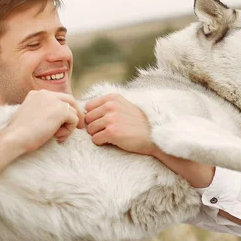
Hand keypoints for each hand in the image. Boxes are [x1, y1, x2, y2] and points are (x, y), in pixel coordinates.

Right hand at [0, 90, 83, 153]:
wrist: (15, 138)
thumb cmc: (20, 133)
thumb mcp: (32, 116)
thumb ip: (45, 111)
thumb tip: (62, 116)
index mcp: (37, 94)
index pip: (59, 98)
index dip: (67, 109)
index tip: (69, 121)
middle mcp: (46, 93)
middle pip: (71, 101)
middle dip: (77, 113)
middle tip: (80, 127)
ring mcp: (54, 101)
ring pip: (73, 113)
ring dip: (69, 127)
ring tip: (57, 136)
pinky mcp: (61, 110)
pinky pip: (75, 121)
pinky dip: (69, 131)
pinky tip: (57, 136)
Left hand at [84, 93, 214, 186]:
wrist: (154, 136)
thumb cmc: (139, 124)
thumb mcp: (124, 106)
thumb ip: (108, 105)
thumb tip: (86, 111)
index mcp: (112, 98)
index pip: (89, 107)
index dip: (95, 117)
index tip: (105, 122)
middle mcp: (110, 106)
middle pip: (87, 119)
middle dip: (95, 126)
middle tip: (109, 130)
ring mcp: (110, 119)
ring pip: (90, 130)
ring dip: (98, 135)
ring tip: (113, 135)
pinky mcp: (111, 132)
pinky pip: (95, 139)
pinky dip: (102, 143)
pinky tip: (114, 141)